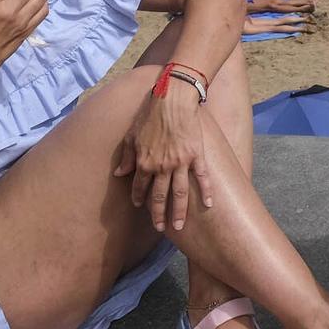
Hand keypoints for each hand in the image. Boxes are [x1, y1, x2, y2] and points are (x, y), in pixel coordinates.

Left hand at [114, 87, 215, 232]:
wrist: (173, 100)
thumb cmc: (150, 114)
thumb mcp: (131, 135)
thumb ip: (126, 156)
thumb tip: (120, 173)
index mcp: (145, 162)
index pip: (140, 186)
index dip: (139, 198)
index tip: (140, 207)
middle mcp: (162, 167)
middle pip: (160, 196)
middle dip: (159, 214)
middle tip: (160, 228)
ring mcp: (181, 163)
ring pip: (180, 194)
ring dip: (179, 212)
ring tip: (179, 226)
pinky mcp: (196, 157)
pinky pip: (202, 178)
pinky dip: (206, 192)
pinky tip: (209, 205)